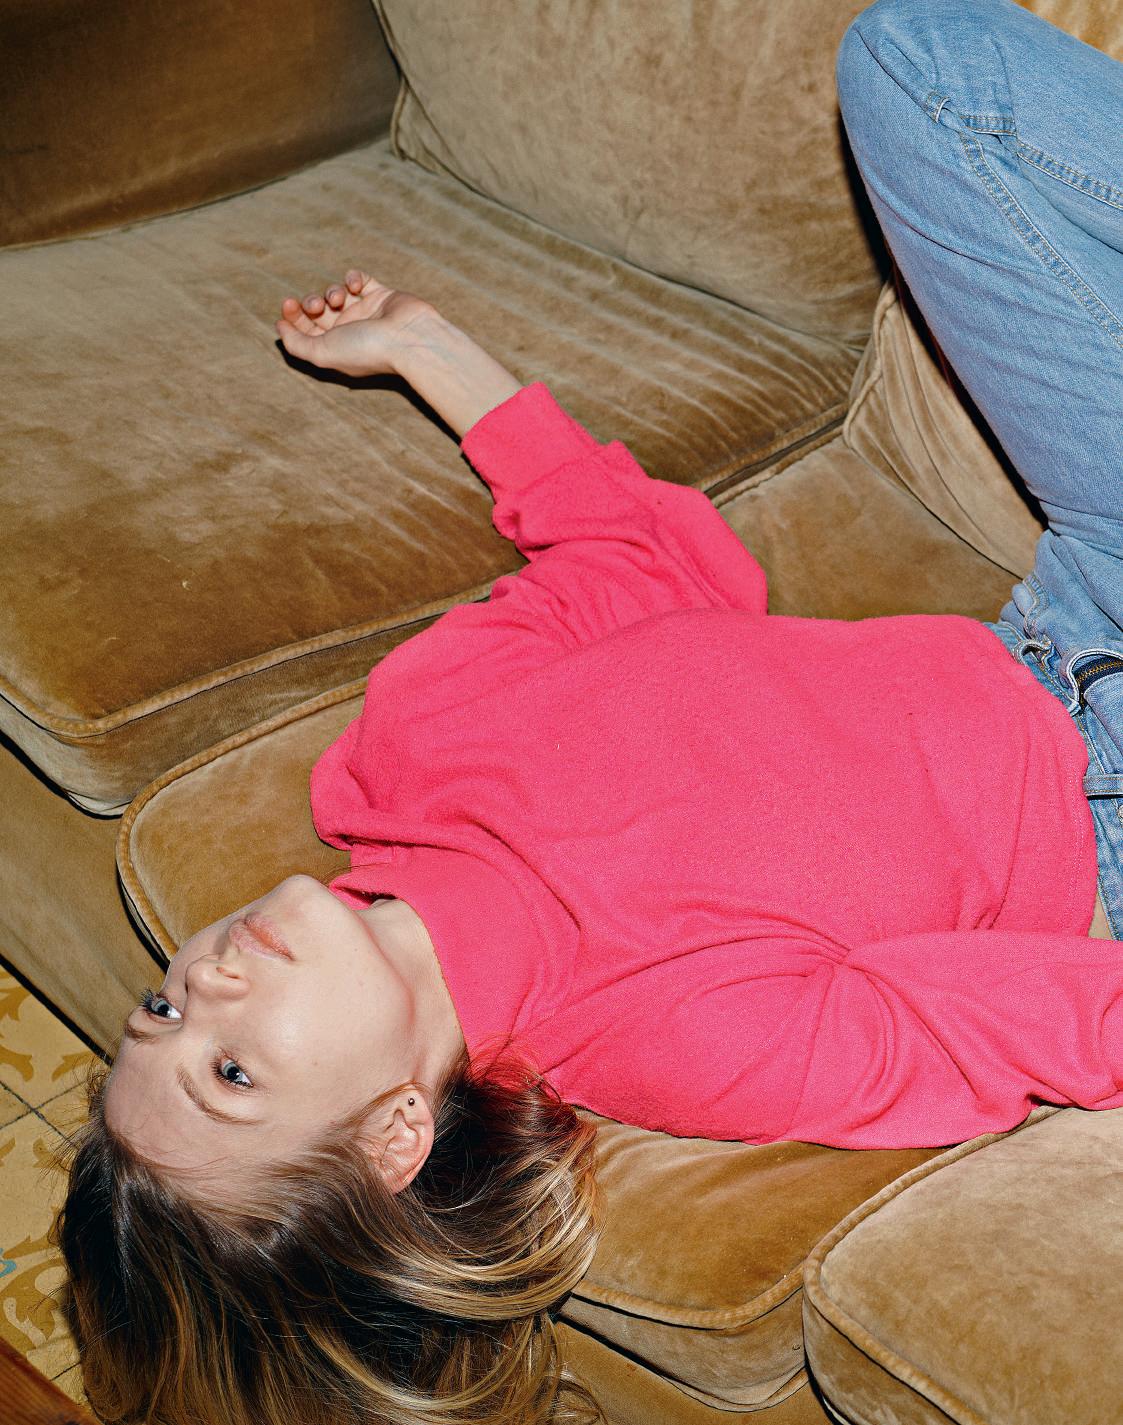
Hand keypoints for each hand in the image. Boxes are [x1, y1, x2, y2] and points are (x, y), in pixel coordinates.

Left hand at [274, 270, 441, 377]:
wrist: (408, 339)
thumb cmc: (366, 350)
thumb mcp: (321, 353)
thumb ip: (296, 343)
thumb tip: (279, 328)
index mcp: (335, 348)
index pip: (305, 329)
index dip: (292, 316)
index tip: (288, 305)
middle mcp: (348, 331)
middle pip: (317, 310)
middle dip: (310, 303)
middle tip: (316, 305)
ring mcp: (365, 311)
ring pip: (336, 292)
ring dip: (332, 291)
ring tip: (339, 298)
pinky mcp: (380, 294)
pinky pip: (359, 278)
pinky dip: (353, 277)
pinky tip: (356, 285)